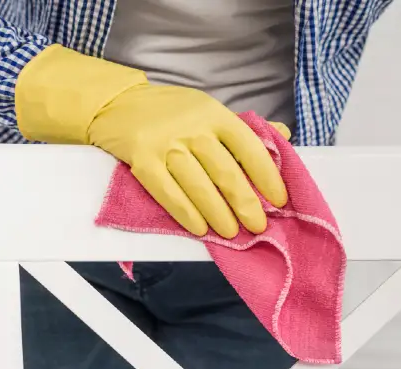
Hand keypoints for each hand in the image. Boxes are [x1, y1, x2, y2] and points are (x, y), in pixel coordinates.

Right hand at [15, 44, 287, 238]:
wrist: (117, 103)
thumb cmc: (170, 112)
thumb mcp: (208, 110)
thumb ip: (243, 127)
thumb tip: (283, 136)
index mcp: (214, 114)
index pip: (248, 146)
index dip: (267, 175)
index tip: (279, 200)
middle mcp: (192, 126)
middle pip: (225, 171)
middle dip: (245, 203)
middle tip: (258, 226)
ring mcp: (165, 143)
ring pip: (198, 185)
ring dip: (218, 213)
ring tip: (231, 232)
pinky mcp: (142, 159)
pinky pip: (167, 192)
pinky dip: (185, 213)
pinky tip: (199, 228)